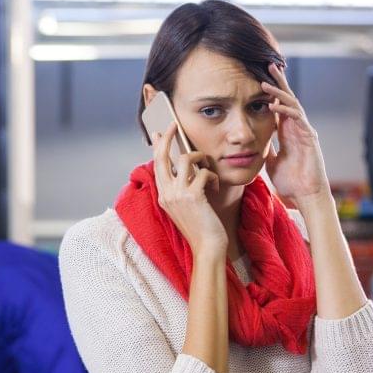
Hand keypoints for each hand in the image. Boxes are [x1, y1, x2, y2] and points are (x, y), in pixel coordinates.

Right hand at [152, 121, 226, 255]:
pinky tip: (216, 186)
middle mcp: (166, 194)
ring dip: (200, 158)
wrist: (207, 247)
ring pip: (184, 159)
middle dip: (168, 138)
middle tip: (174, 125)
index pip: (156, 165)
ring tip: (208, 167)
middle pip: (161, 157)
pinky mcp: (192, 196)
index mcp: (163, 196)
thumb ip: (181, 189)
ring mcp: (177, 195)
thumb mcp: (185, 207)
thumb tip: (184, 169)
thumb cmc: (201, 228)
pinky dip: (213, 176)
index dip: (157, 147)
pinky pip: (203, 173)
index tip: (158, 134)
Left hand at [262, 63, 330, 206]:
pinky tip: (274, 104)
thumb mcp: (272, 162)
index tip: (260, 78)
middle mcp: (297, 128)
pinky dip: (285, 111)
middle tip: (269, 65)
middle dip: (278, 82)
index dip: (272, 92)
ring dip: (279, 92)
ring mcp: (304, 131)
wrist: (306, 195)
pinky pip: (297, 119)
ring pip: (292, 105)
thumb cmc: (291, 181)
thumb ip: (267, 150)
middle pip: (288, 99)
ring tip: (265, 81)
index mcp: (288, 132)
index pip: (279, 106)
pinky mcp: (309, 138)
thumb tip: (255, 145)